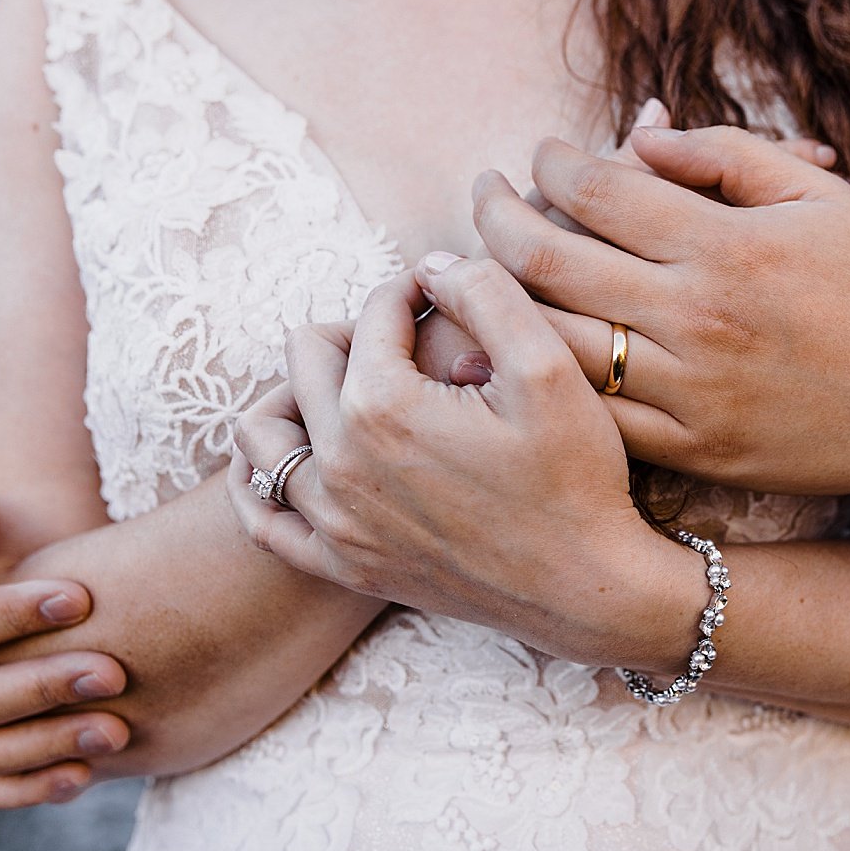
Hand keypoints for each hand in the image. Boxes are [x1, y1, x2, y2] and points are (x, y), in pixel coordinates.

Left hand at [228, 256, 696, 668]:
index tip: (445, 296)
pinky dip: (261, 481)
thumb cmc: (577, 478)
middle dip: (356, 333)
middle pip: (305, 357)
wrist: (588, 588)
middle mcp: (341, 464)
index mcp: (383, 407)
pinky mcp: (345, 565)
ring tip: (351, 388)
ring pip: (263, 433)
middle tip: (410, 341)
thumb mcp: (549, 367)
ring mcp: (335, 522)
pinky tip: (296, 457)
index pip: (373, 314)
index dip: (412, 290)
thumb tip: (432, 263)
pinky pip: (264, 520)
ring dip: (296, 394)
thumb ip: (486, 292)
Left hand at [473, 125, 849, 506]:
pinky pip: (594, 413)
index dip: (551, 163)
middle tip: (483, 195)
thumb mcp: (817, 195)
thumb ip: (723, 153)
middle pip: (551, 261)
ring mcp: (690, 392)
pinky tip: (524, 348)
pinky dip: (546, 379)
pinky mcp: (693, 449)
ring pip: (554, 341)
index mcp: (729, 245)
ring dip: (502, 298)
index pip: (599, 190)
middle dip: (496, 216)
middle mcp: (699, 319)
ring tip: (485, 267)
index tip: (539, 155)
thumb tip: (635, 132)